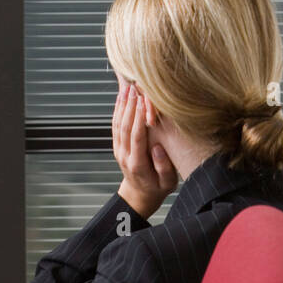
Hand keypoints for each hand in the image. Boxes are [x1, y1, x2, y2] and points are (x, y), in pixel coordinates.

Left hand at [112, 80, 176, 218]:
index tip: (144, 100)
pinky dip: (118, 110)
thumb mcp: (167, 184)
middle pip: (125, 127)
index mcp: (137, 164)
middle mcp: (125, 156)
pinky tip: (121, 96)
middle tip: (135, 87)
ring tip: (128, 86)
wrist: (139, 196)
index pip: (136, 136)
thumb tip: (158, 149)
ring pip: (118, 124)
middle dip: (130, 106)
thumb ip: (164, 168)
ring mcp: (119, 151)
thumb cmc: (157, 188)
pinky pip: (115, 126)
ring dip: (122, 105)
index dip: (139, 118)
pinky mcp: (118, 146)